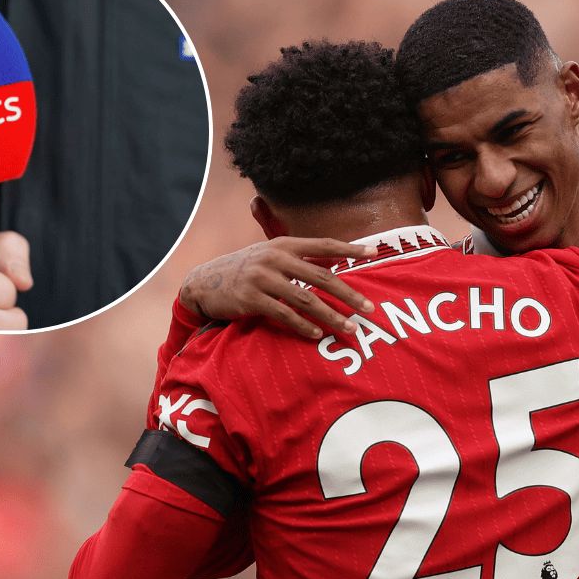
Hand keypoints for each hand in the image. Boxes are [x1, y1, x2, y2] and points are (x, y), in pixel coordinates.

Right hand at [179, 237, 378, 338]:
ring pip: (305, 299)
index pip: (323, 244)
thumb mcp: (270, 256)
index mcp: (283, 244)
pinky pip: (284, 315)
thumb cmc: (244, 270)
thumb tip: (334, 263)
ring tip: (350, 328)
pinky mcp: (251, 299)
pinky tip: (317, 335)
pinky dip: (303, 326)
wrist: (203, 283)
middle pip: (321, 276)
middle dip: (348, 294)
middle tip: (369, 308)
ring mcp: (262, 278)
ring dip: (331, 316)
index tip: (375, 252)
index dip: (349, 249)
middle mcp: (274, 258)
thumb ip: (299, 258)